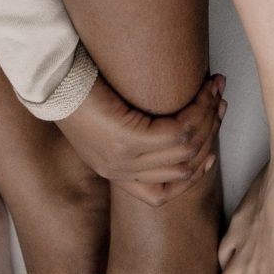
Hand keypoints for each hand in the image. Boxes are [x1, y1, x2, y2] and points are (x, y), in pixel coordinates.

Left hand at [56, 73, 225, 205]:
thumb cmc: (77, 91)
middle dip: (209, 134)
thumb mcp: (105, 122)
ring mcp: (122, 159)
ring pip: (186, 148)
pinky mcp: (127, 140)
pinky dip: (198, 111)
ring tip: (216, 90)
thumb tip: (171, 126)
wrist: (52, 78)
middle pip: (182, 166)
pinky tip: (203, 92)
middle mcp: (118, 171)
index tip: (210, 153)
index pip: (159, 194)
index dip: (190, 175)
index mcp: (112, 172)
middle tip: (221, 103)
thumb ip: (131, 136)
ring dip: (209, 117)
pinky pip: (178, 132)